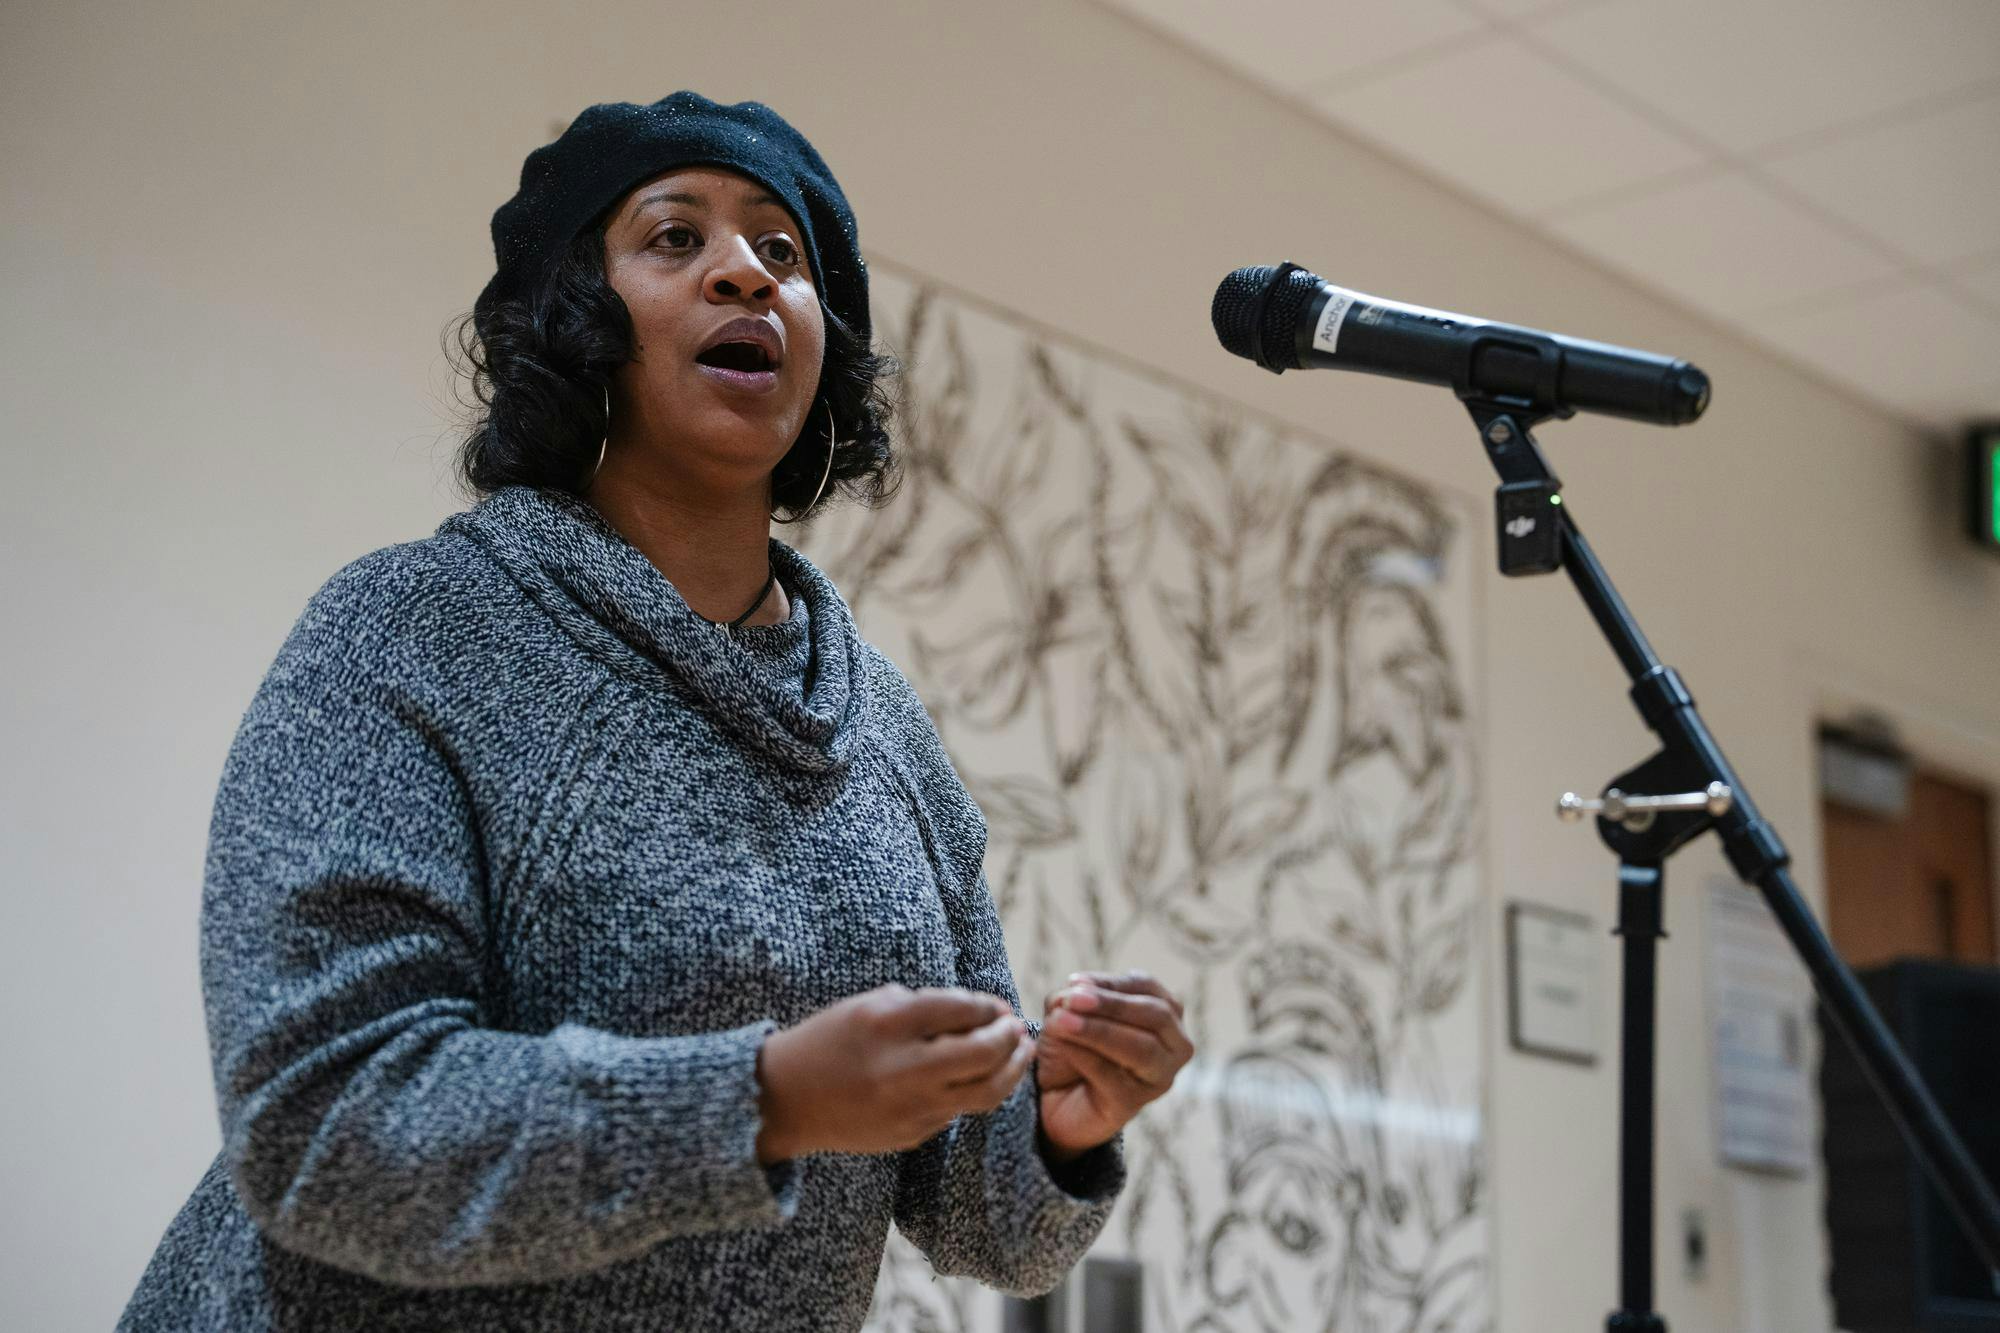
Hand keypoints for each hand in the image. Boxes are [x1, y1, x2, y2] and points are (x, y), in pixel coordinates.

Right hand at [754, 984, 1034, 1161]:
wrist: (785, 1100)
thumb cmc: (829, 1042)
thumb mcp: (868, 1006)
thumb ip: (922, 1006)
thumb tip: (980, 1012)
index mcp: (889, 1023)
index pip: (962, 1009)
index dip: (989, 1007)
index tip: (997, 1007)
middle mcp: (904, 1067)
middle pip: (984, 1053)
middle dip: (1010, 1038)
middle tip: (1018, 1028)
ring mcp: (910, 1106)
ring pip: (985, 1092)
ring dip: (1011, 1070)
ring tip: (1020, 1053)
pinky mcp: (912, 1134)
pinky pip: (958, 1111)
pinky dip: (976, 1091)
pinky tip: (981, 1077)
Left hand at [1035, 970, 1192, 1158]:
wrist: (1055, 1096)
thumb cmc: (1072, 1045)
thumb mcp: (1068, 1010)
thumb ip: (1070, 997)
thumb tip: (1076, 993)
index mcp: (1165, 1011)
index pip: (1146, 987)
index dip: (1111, 983)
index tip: (1075, 983)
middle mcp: (1175, 1045)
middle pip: (1155, 1015)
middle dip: (1113, 1005)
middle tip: (1072, 1000)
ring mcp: (1159, 1078)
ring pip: (1141, 1048)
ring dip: (1099, 1032)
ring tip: (1063, 1021)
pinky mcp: (1134, 1104)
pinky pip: (1114, 1077)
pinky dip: (1086, 1058)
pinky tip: (1065, 1047)